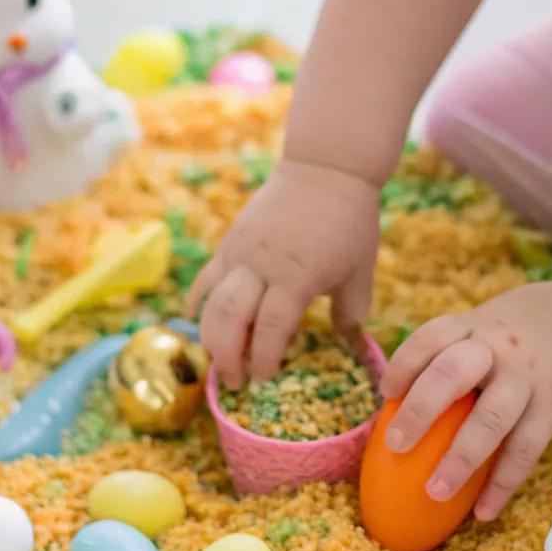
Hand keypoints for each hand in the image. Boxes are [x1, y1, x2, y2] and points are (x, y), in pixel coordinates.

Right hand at [187, 158, 379, 385]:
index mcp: (296, 277)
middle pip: (230, 320)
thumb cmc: (350, 221)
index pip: (269, 329)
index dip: (263, 359)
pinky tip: (192, 321)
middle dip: (228, 357)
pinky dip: (196, 301)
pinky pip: (206, 277)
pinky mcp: (231, 241)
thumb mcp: (359, 270)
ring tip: (217, 361)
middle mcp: (261, 267)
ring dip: (209, 336)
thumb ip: (351, 312)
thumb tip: (353, 349)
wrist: (326, 168)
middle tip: (234, 382)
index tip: (263, 380)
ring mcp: (240, 252)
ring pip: (211, 302)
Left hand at [379, 281, 551, 520]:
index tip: (386, 393)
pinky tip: (484, 511)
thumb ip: (461, 348)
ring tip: (434, 492)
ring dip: (459, 461)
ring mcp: (528, 378)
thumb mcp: (494, 321)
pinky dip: (502, 484)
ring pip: (489, 421)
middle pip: (449, 375)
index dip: (403, 366)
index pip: (429, 339)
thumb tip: (411, 396)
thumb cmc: (536, 327)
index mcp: (476, 325)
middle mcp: (498, 348)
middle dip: (419, 411)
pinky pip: (524, 450)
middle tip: (395, 445)